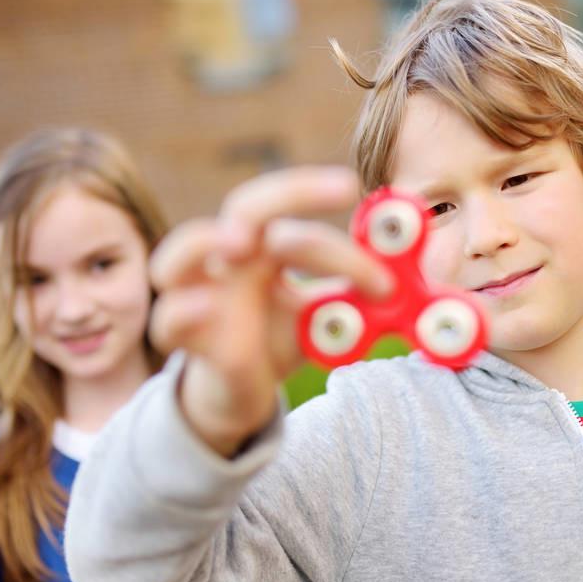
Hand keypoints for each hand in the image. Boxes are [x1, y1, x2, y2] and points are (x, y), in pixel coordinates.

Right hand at [149, 167, 392, 456]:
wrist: (234, 394)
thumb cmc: (273, 341)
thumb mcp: (321, 318)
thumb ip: (355, 299)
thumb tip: (413, 287)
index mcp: (265, 246)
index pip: (299, 216)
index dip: (346, 239)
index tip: (385, 267)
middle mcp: (228, 258)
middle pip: (247, 206)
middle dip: (292, 192)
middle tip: (341, 187)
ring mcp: (199, 293)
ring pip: (180, 252)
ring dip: (207, 241)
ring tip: (238, 244)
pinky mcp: (184, 338)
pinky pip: (168, 320)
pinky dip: (180, 313)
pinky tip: (201, 312)